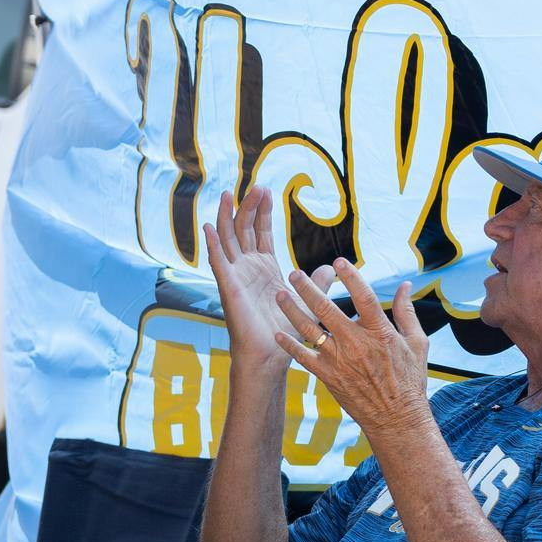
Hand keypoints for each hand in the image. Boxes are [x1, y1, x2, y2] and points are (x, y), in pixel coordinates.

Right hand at [203, 188, 331, 372]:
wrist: (272, 355)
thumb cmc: (286, 332)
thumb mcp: (309, 300)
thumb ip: (319, 282)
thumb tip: (332, 267)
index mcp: (264, 268)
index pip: (259, 232)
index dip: (262, 212)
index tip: (267, 191)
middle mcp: (247, 268)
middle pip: (243, 229)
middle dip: (248, 207)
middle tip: (256, 186)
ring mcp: (235, 276)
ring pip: (228, 239)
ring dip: (227, 216)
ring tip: (229, 193)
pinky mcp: (228, 287)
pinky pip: (217, 262)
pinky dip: (212, 243)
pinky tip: (208, 226)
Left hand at [273, 258, 432, 435]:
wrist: (397, 418)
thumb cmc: (409, 379)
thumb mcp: (416, 343)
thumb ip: (406, 312)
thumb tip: (406, 285)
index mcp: (379, 332)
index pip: (363, 297)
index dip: (350, 277)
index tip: (338, 261)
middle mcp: (356, 343)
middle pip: (326, 309)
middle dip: (307, 288)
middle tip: (293, 273)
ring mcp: (339, 360)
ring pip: (309, 330)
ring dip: (291, 311)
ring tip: (279, 295)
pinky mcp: (327, 376)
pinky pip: (303, 357)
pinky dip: (288, 345)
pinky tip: (277, 333)